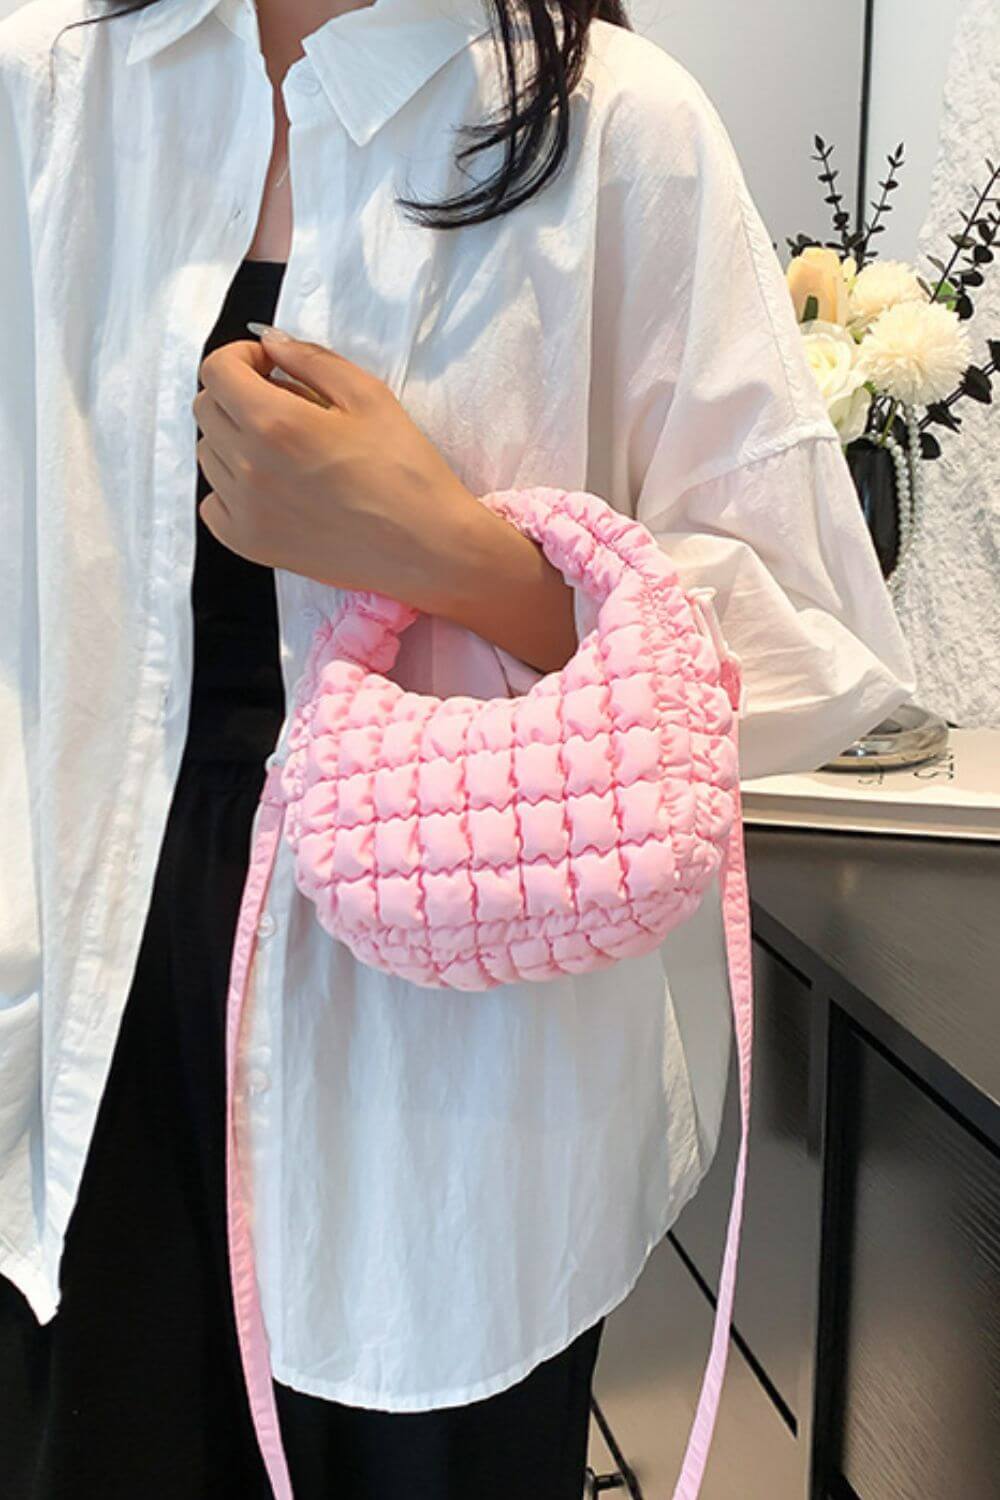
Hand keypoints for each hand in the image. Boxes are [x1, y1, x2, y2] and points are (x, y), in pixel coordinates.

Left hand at [194, 328, 577, 671]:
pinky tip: (273, 488)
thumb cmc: (406, 470)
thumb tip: (270, 342)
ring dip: (236, 440)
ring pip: (209, 455)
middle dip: (238, 394)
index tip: (271, 367)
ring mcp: (245, 510)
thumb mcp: (370, 396)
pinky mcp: (250, 544)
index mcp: (276, 423)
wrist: (426, 548)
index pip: (216, 371)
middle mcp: (249, 467)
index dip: (241, 358)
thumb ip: (312, 360)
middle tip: (284, 405)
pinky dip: (232, 488)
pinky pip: (213, 503)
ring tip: (285, 451)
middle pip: (207, 409)